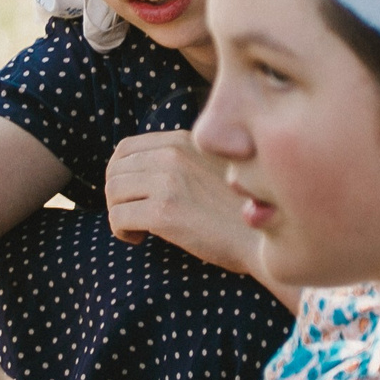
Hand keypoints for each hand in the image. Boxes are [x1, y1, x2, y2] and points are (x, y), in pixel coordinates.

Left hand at [105, 130, 253, 271]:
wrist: (266, 237)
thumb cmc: (241, 209)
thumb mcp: (216, 166)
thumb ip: (185, 159)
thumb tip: (146, 169)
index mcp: (183, 140)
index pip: (125, 148)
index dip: (121, 174)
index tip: (133, 195)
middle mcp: (172, 155)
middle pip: (114, 170)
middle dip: (117, 196)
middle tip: (134, 216)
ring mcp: (167, 182)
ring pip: (112, 191)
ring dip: (118, 212)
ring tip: (138, 228)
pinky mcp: (164, 212)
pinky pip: (118, 217)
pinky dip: (121, 230)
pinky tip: (140, 239)